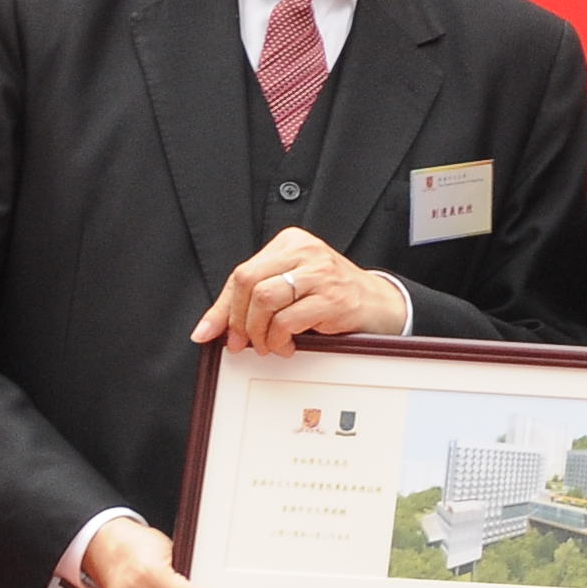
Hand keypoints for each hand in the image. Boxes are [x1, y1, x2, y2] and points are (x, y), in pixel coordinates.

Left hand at [190, 228, 406, 354]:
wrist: (379, 304)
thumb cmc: (330, 296)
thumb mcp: (291, 288)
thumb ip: (253, 300)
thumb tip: (207, 328)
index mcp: (291, 242)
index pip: (242, 273)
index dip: (222, 308)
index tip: (209, 333)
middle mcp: (305, 251)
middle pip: (248, 282)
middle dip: (238, 320)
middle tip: (241, 342)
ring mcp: (320, 273)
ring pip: (264, 299)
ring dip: (259, 332)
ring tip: (268, 344)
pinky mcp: (332, 298)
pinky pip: (287, 320)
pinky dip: (279, 339)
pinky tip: (288, 344)